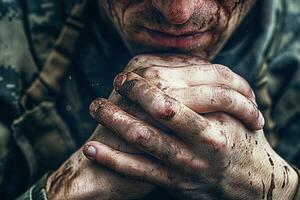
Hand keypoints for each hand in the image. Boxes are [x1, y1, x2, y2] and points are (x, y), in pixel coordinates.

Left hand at [84, 61, 298, 199]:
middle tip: (116, 81)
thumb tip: (177, 64)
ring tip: (95, 107)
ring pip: (144, 139)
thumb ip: (208, 89)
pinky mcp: (174, 182)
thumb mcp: (233, 112)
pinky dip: (111, 159)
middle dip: (133, 93)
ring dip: (114, 120)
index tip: (128, 72)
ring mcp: (187, 163)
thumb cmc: (238, 137)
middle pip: (161, 110)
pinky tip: (91, 147)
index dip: (149, 81)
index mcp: (218, 118)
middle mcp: (203, 141)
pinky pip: (138, 171)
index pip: (180, 90)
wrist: (249, 182)